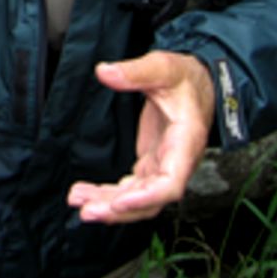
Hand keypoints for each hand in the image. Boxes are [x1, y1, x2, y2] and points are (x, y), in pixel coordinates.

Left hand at [67, 51, 214, 222]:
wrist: (198, 82)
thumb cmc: (185, 77)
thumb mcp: (163, 67)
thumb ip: (135, 72)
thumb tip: (105, 72)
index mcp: (185, 143)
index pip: (170, 184)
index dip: (146, 197)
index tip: (119, 202)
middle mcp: (176, 161)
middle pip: (149, 199)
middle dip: (118, 209)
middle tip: (86, 210)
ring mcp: (163, 164)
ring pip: (138, 197)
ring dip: (108, 204)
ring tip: (78, 201)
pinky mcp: (151, 162)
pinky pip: (131, 187)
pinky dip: (110, 193)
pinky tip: (87, 194)